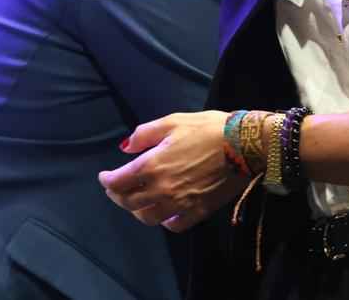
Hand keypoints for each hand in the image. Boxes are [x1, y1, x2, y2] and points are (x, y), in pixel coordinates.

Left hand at [99, 111, 246, 232]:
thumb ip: (144, 135)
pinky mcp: (199, 211)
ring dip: (137, 211)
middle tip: (116, 189)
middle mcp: (163, 189)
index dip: (107, 181)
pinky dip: (165, 223)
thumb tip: (125, 148)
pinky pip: (176, 225)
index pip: (119, 182)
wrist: (244, 144)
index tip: (104, 176)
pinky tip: (164, 215)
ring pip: (148, 217)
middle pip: (129, 202)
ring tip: (136, 201)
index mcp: (153, 165)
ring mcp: (181, 203)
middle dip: (118, 196)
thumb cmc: (207, 128)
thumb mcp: (172, 121)